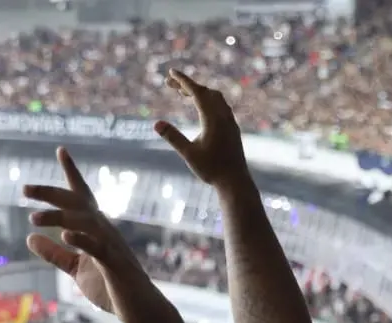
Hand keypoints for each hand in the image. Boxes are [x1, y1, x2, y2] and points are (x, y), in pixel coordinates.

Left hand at [24, 148, 154, 319]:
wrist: (140, 310)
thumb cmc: (111, 288)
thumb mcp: (75, 269)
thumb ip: (54, 254)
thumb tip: (29, 238)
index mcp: (95, 230)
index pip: (81, 197)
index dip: (71, 173)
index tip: (61, 151)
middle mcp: (105, 231)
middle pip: (77, 203)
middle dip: (52, 193)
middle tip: (25, 189)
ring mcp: (111, 246)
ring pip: (84, 222)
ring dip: (58, 217)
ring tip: (33, 218)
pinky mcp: (115, 264)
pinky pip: (98, 248)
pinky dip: (82, 240)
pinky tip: (65, 235)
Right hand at [154, 70, 247, 187]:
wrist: (235, 182)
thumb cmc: (212, 170)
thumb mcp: (188, 154)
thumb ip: (173, 137)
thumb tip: (156, 124)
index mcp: (212, 119)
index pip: (197, 92)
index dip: (183, 80)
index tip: (171, 72)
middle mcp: (223, 116)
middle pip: (205, 91)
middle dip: (187, 84)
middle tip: (169, 83)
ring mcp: (230, 121)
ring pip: (215, 97)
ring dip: (198, 90)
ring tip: (183, 92)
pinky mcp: (232, 128)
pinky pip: (221, 105)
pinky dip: (208, 99)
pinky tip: (202, 105)